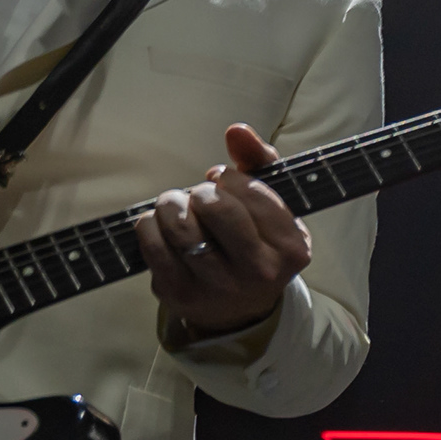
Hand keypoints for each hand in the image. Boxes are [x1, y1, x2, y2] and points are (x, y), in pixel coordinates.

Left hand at [135, 123, 313, 337]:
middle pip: (214, 206)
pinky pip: (151, 241)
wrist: (239, 309)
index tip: (224, 184)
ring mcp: (218, 286)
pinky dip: (149, 224)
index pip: (250, 191)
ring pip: (179, 223)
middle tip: (200, 198)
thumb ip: (260, 163)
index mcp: (291, 248)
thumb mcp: (272, 208)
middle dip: (200, 192)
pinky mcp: (180, 293)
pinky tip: (160, 227)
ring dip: (170, 204)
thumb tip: (237, 130)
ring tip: (177, 209)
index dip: (229, 179)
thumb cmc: (255, 244)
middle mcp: (260, 271)